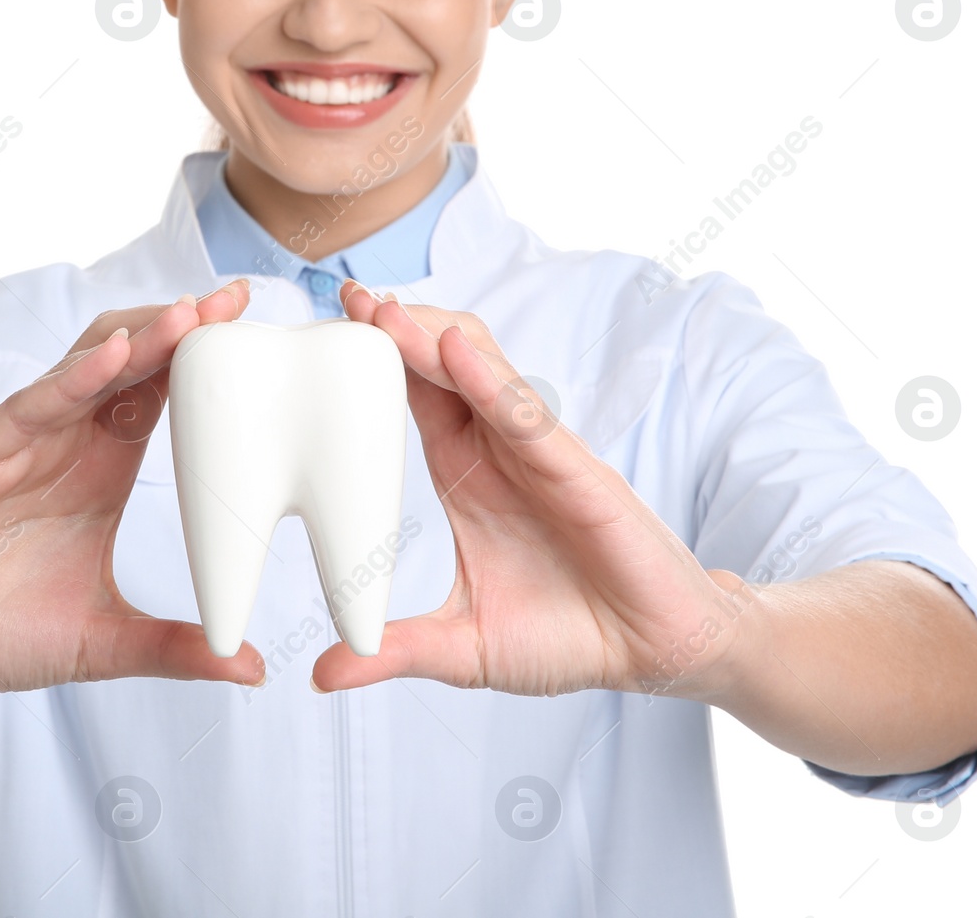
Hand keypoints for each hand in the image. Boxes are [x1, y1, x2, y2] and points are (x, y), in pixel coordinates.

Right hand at [0, 280, 265, 706]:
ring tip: (190, 314)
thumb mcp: (101, 643)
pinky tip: (115, 357)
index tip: (257, 329)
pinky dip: (72, 380)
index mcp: (100, 468)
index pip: (161, 394)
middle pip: (130, 364)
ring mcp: (17, 444)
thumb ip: (172, 649)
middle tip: (235, 299)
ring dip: (138, 339)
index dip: (204, 361)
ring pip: (84, 371)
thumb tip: (251, 670)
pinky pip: (29, 408)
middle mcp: (64, 442)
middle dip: (180, 327)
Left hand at [312, 283, 750, 698]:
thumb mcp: (463, 649)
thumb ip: (395, 652)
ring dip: (431, 338)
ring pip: (482, 375)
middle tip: (347, 297)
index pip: (415, 397)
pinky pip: (526, 415)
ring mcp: (539, 454)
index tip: (332, 323)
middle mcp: (500, 452)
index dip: (376, 359)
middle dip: (396, 328)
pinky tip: (453, 351)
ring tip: (384, 311)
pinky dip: (488, 380)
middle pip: (442, 368)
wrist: (655, 654)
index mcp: (467, 475)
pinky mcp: (578, 470)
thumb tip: (321, 678)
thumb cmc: (569, 638)